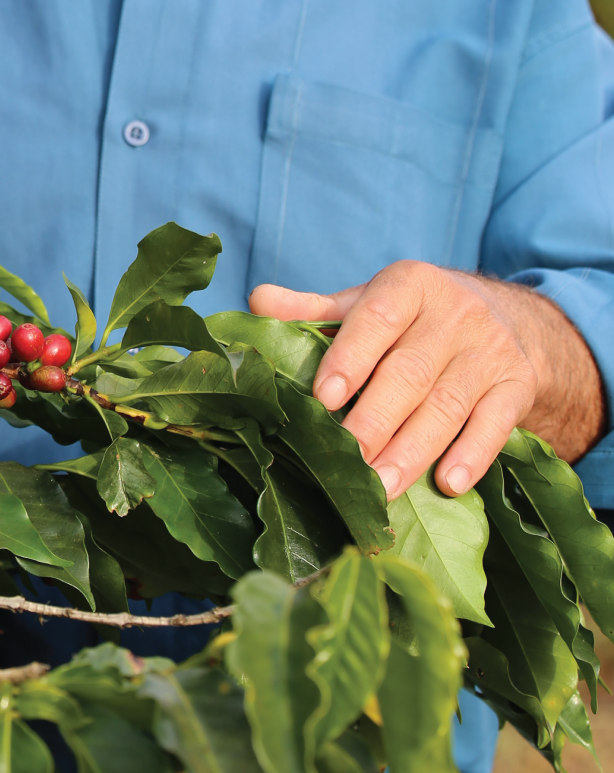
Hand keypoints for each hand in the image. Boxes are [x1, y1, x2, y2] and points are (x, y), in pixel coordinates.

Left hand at [249, 261, 604, 498]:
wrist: (510, 320)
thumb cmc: (415, 318)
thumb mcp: (369, 304)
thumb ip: (314, 310)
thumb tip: (256, 302)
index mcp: (410, 284)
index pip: (379, 316)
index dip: (351, 356)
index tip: (324, 397)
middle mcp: (455, 313)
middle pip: (411, 371)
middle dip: (376, 419)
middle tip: (348, 460)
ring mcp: (490, 351)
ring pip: (448, 405)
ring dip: (414, 450)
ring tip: (382, 487)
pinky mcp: (517, 387)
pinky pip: (496, 423)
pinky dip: (473, 454)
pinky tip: (449, 483)